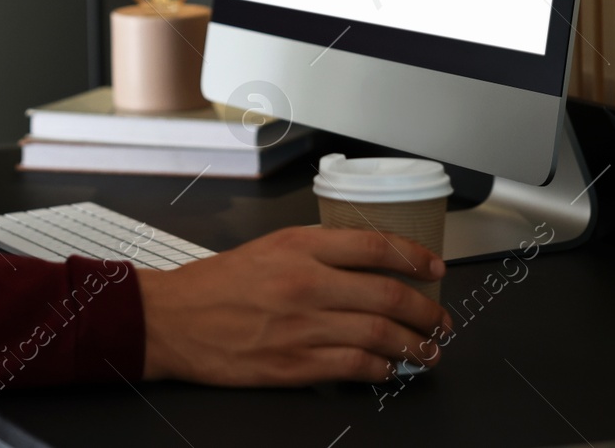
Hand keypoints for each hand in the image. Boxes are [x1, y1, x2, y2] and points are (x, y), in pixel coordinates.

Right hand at [134, 226, 451, 385]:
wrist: (173, 319)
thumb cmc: (215, 284)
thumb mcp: (268, 248)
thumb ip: (315, 251)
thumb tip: (365, 262)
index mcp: (299, 246)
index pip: (376, 246)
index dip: (415, 258)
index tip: (435, 268)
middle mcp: (306, 283)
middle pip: (389, 295)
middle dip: (427, 311)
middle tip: (441, 319)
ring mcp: (302, 327)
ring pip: (380, 334)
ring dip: (414, 344)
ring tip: (427, 349)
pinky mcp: (294, 364)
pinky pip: (355, 367)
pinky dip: (381, 369)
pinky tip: (389, 368)